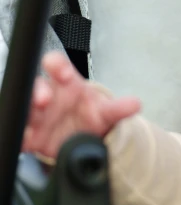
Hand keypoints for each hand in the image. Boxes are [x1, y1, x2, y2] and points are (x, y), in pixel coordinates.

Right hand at [22, 52, 140, 159]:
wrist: (84, 136)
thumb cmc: (90, 114)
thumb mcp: (106, 111)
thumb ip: (119, 108)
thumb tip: (136, 104)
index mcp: (66, 83)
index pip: (57, 65)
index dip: (57, 65)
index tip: (63, 72)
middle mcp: (48, 95)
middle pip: (36, 86)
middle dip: (38, 91)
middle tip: (44, 99)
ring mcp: (37, 114)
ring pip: (25, 107)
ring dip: (27, 111)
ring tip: (34, 118)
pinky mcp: (30, 133)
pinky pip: (20, 131)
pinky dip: (21, 135)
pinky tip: (27, 139)